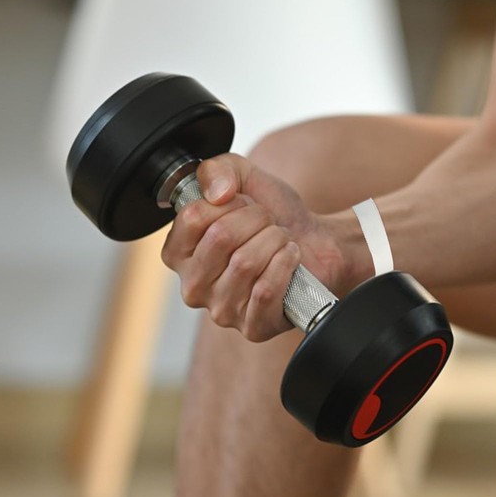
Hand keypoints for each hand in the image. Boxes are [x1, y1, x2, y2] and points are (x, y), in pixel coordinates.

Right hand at [161, 153, 344, 341]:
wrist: (316, 242)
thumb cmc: (275, 215)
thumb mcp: (244, 177)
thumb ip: (218, 169)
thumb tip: (217, 192)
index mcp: (179, 253)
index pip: (192, 217)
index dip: (229, 202)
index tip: (242, 206)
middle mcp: (193, 286)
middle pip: (220, 237)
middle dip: (257, 219)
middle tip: (268, 223)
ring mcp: (221, 311)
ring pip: (245, 262)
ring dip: (275, 240)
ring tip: (281, 241)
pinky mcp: (252, 327)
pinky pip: (266, 290)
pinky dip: (286, 265)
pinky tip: (290, 260)